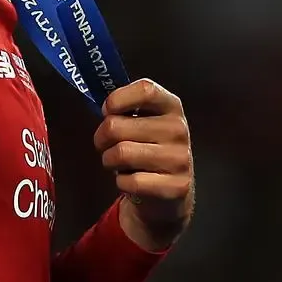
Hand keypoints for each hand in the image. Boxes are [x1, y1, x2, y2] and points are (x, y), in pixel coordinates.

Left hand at [94, 79, 193, 251]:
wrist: (169, 192)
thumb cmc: (146, 150)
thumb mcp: (143, 123)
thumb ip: (126, 110)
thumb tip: (106, 108)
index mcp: (171, 107)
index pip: (145, 90)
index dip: (116, 99)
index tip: (107, 111)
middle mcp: (179, 129)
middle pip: (116, 126)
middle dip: (101, 138)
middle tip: (107, 146)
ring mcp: (180, 158)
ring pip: (120, 153)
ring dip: (110, 161)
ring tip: (120, 164)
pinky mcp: (176, 186)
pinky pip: (129, 181)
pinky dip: (122, 183)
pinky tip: (132, 181)